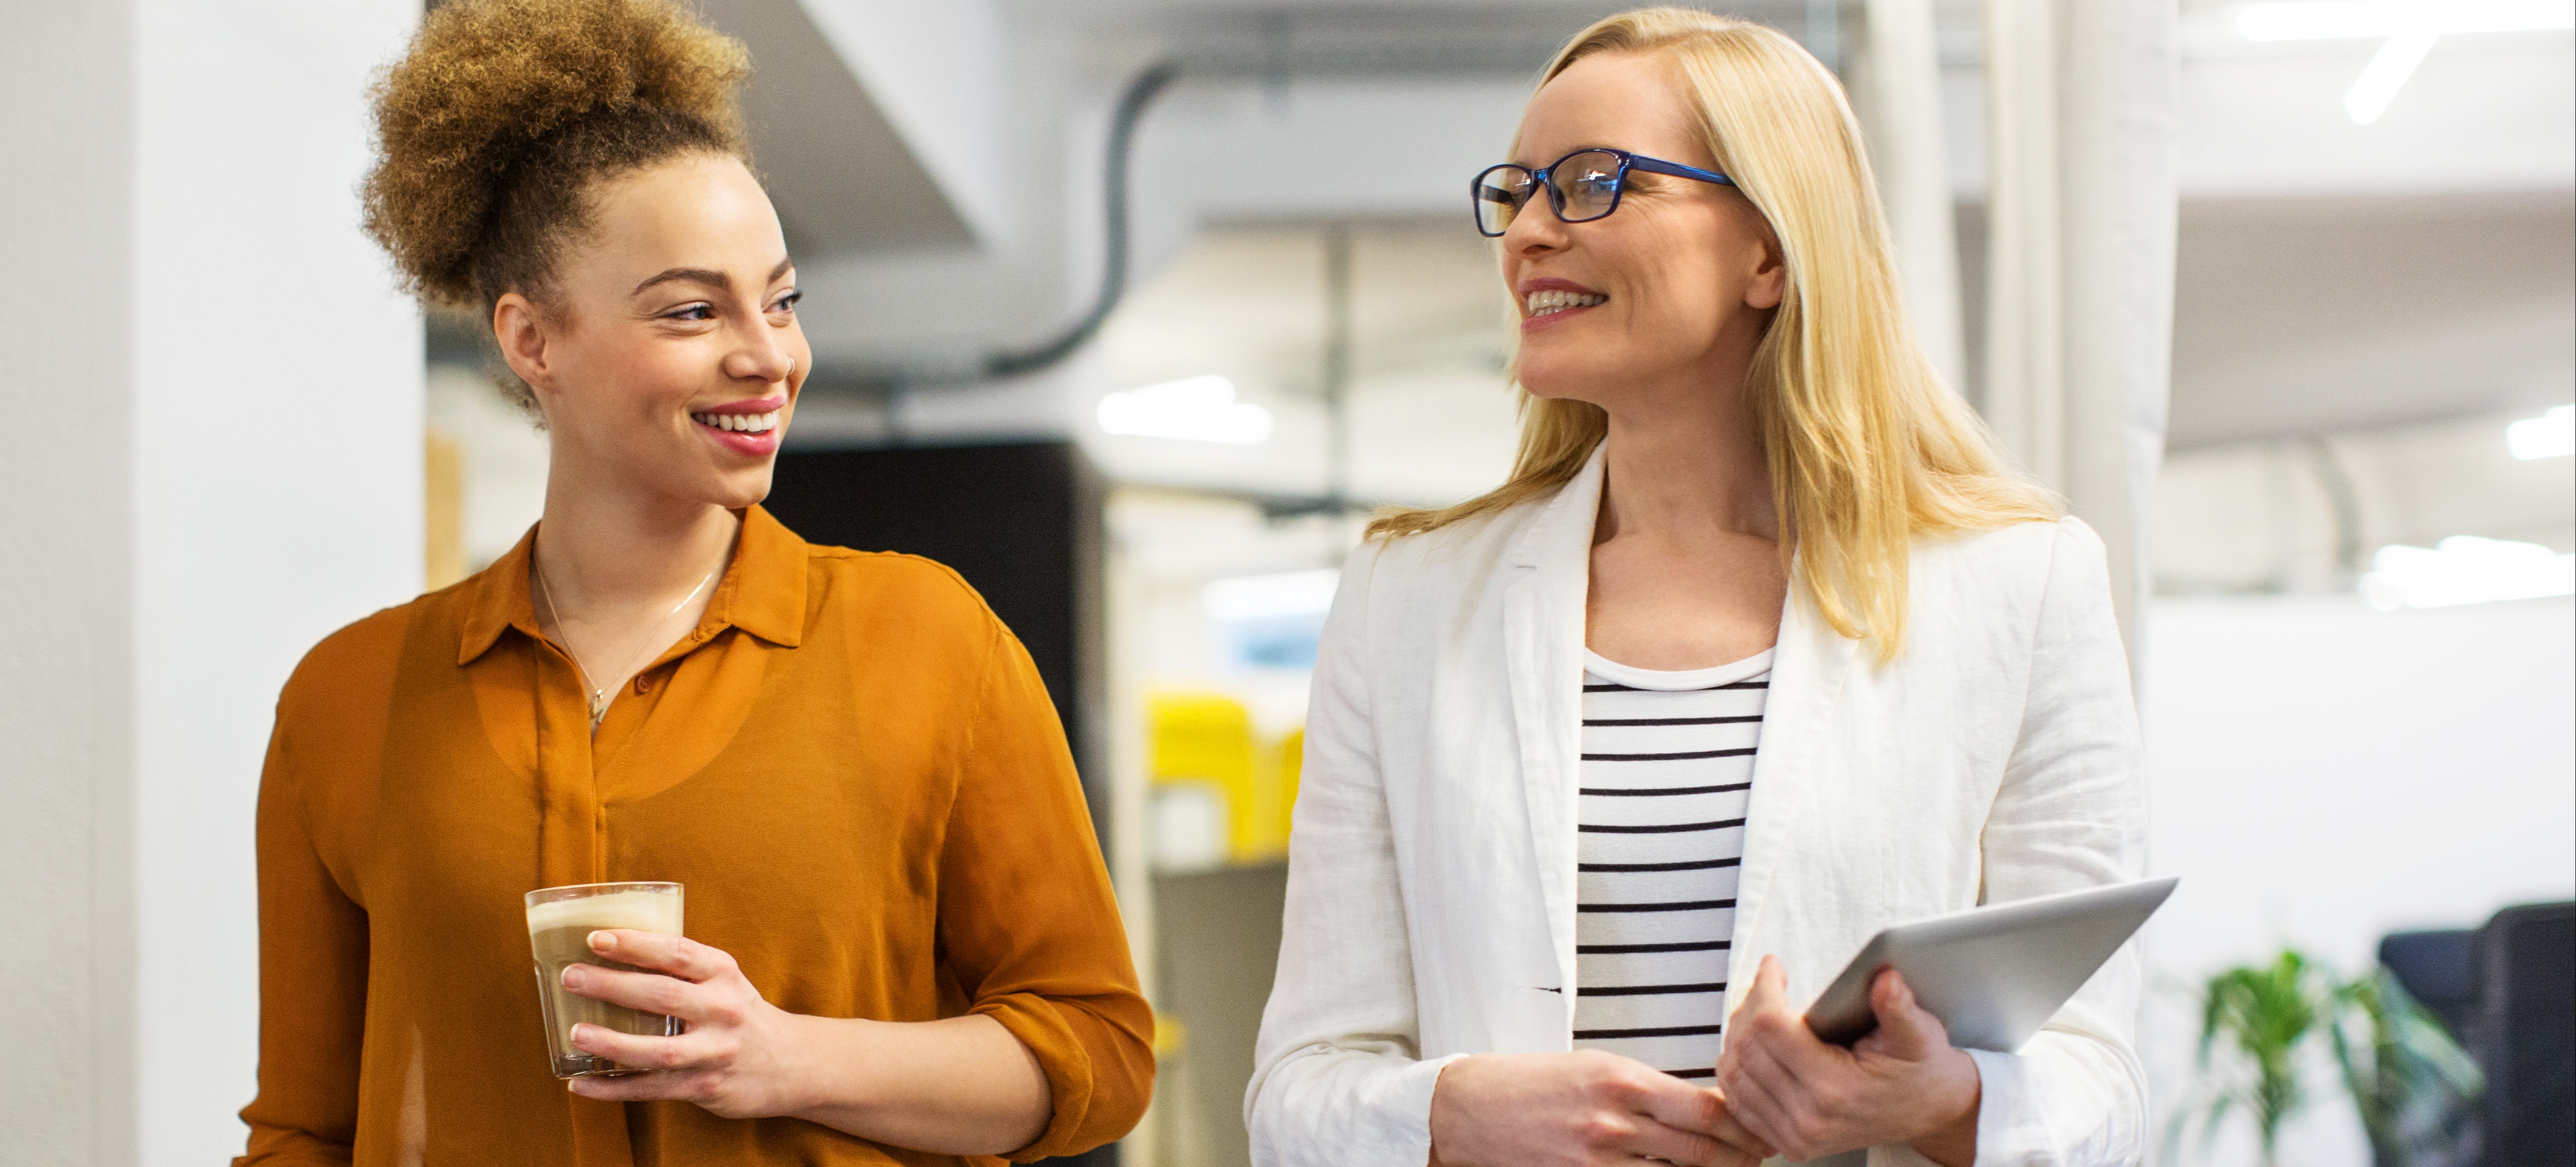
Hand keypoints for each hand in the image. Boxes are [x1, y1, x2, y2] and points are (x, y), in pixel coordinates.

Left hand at [559, 928, 810, 1116]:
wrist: (791, 1063)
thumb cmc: (740, 1014)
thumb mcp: (724, 981)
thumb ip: (681, 969)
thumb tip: (610, 954)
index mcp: (724, 974)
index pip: (677, 953)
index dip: (635, 944)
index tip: (595, 938)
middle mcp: (723, 1010)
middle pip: (661, 996)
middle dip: (612, 985)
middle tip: (571, 977)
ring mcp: (715, 1052)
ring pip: (657, 1050)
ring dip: (612, 1042)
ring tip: (575, 1032)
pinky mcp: (705, 1087)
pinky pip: (652, 1089)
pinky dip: (612, 1088)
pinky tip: (580, 1083)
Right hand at [1427, 1050, 1772, 1166]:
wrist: (1471, 1109)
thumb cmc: (1531, 1082)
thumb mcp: (1594, 1066)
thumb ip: (1646, 1087)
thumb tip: (1698, 1106)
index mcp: (1621, 1079)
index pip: (1706, 1109)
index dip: (1744, 1125)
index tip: (1760, 1127)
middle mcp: (1614, 1122)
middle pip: (1703, 1149)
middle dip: (1741, 1156)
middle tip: (1761, 1153)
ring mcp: (1599, 1160)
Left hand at [1713, 956, 1981, 1165]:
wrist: (1930, 1114)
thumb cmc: (1921, 1069)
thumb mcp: (1919, 1035)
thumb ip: (1898, 1007)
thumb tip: (1885, 978)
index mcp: (1835, 1089)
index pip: (1769, 1026)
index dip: (1765, 987)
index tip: (1774, 965)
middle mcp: (1808, 1118)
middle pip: (1747, 1047)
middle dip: (1748, 1006)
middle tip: (1766, 985)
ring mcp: (1794, 1136)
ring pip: (1733, 1073)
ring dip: (1737, 1035)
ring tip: (1758, 1010)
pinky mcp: (1787, 1144)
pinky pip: (1738, 1101)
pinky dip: (1737, 1068)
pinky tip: (1752, 1045)